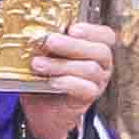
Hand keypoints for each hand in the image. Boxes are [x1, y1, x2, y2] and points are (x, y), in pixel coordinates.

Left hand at [22, 19, 115, 138]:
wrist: (43, 109)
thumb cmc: (46, 75)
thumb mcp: (46, 55)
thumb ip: (47, 44)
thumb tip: (32, 32)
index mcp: (95, 47)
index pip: (106, 35)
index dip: (92, 30)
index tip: (71, 28)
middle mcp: (102, 64)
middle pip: (99, 51)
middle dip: (72, 45)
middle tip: (49, 41)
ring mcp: (98, 82)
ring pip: (90, 69)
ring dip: (62, 65)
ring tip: (38, 64)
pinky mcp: (89, 98)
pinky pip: (86, 89)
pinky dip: (68, 83)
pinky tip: (52, 81)